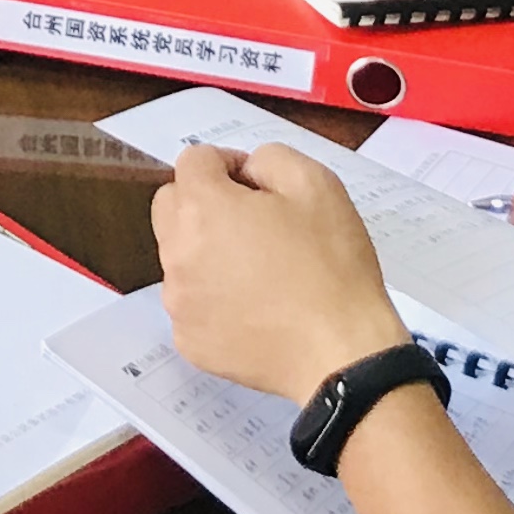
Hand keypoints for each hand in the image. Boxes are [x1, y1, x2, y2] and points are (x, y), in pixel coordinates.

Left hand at [150, 144, 411, 406]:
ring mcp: (179, 303)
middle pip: (171, 206)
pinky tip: (256, 307)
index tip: (259, 186)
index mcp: (202, 208)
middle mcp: (176, 253)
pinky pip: (191, 302)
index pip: (193, 161)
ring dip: (207, 250)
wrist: (341, 353)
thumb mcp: (316, 185)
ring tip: (260, 270)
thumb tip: (245, 173)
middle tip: (254, 222)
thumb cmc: (331, 267)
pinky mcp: (189, 341)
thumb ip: (268, 159)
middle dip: (205, 201)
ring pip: (179, 256)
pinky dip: (214, 297)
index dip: (228, 164)